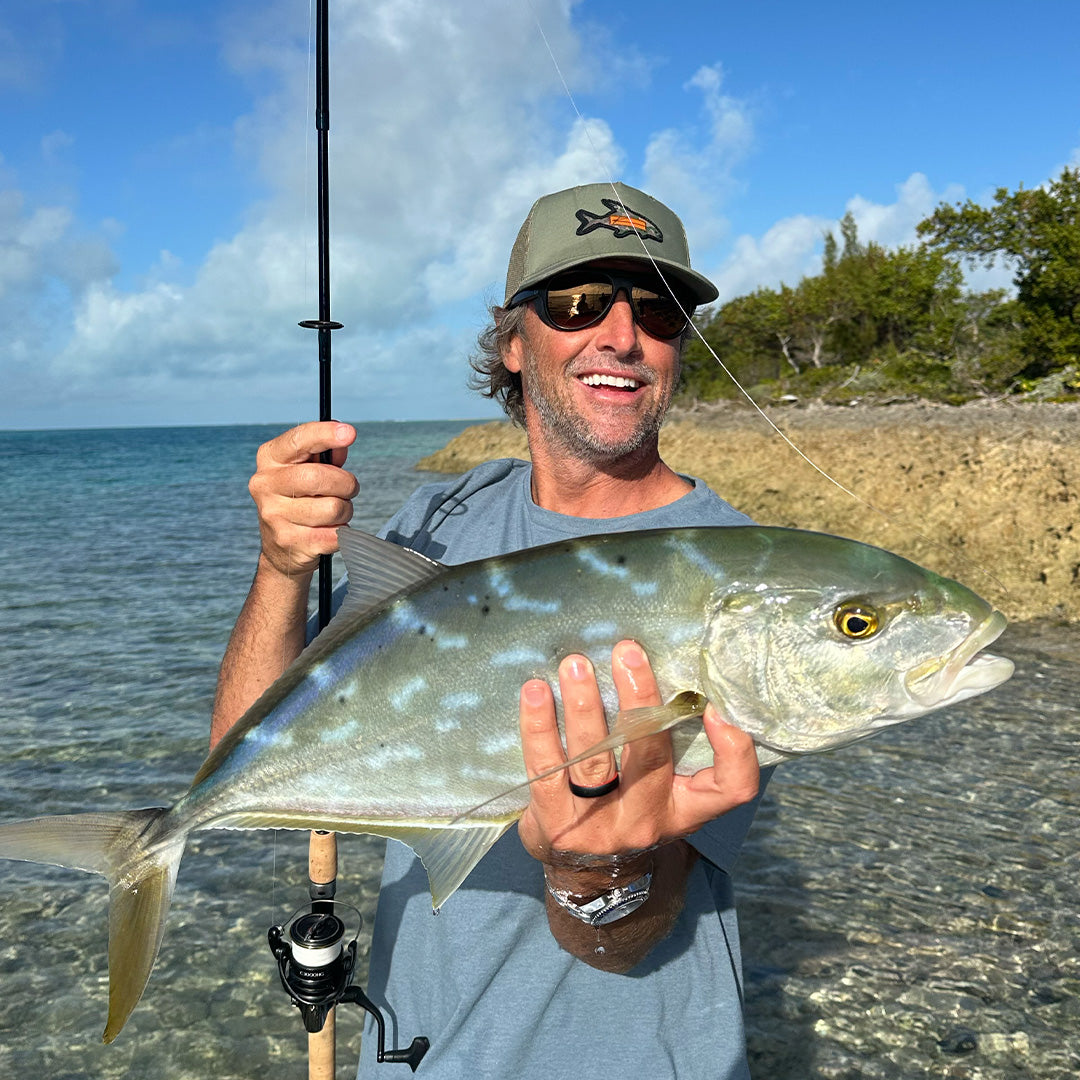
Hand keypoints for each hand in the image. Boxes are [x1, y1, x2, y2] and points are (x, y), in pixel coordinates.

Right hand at [248, 421, 358, 576]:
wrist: (281, 548)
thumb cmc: (301, 498)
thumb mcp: (309, 469)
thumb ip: (326, 454)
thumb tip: (342, 443)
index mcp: (269, 459)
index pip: (298, 440)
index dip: (325, 434)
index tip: (350, 433)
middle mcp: (265, 484)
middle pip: (319, 477)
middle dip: (347, 483)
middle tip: (349, 489)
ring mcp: (274, 515)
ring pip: (333, 507)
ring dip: (346, 510)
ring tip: (335, 512)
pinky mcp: (289, 541)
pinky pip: (335, 533)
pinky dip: (341, 531)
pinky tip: (328, 530)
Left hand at [516, 640, 760, 867]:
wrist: (587, 877)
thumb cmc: (632, 810)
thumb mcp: (666, 792)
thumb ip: (673, 744)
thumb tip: (670, 662)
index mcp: (685, 807)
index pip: (730, 787)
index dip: (732, 749)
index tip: (715, 705)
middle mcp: (647, 818)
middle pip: (650, 756)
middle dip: (639, 698)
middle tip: (627, 652)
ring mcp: (599, 825)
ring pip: (594, 759)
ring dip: (584, 705)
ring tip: (575, 664)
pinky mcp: (555, 822)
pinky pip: (546, 768)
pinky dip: (538, 726)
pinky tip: (534, 692)